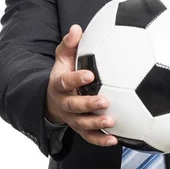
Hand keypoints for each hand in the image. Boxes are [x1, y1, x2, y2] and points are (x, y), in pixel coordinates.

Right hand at [46, 24, 117, 146]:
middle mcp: (65, 103)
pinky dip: (101, 140)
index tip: (91, 74)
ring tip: (111, 122)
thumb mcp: (63, 57)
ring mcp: (72, 118)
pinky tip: (115, 140)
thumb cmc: (65, 73)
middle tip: (104, 101)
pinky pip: (90, 138)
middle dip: (88, 104)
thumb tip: (77, 28)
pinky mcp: (80, 129)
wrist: (54, 99)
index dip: (77, 78)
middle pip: (74, 106)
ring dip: (96, 124)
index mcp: (60, 84)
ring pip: (82, 124)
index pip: (66, 81)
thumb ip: (70, 44)